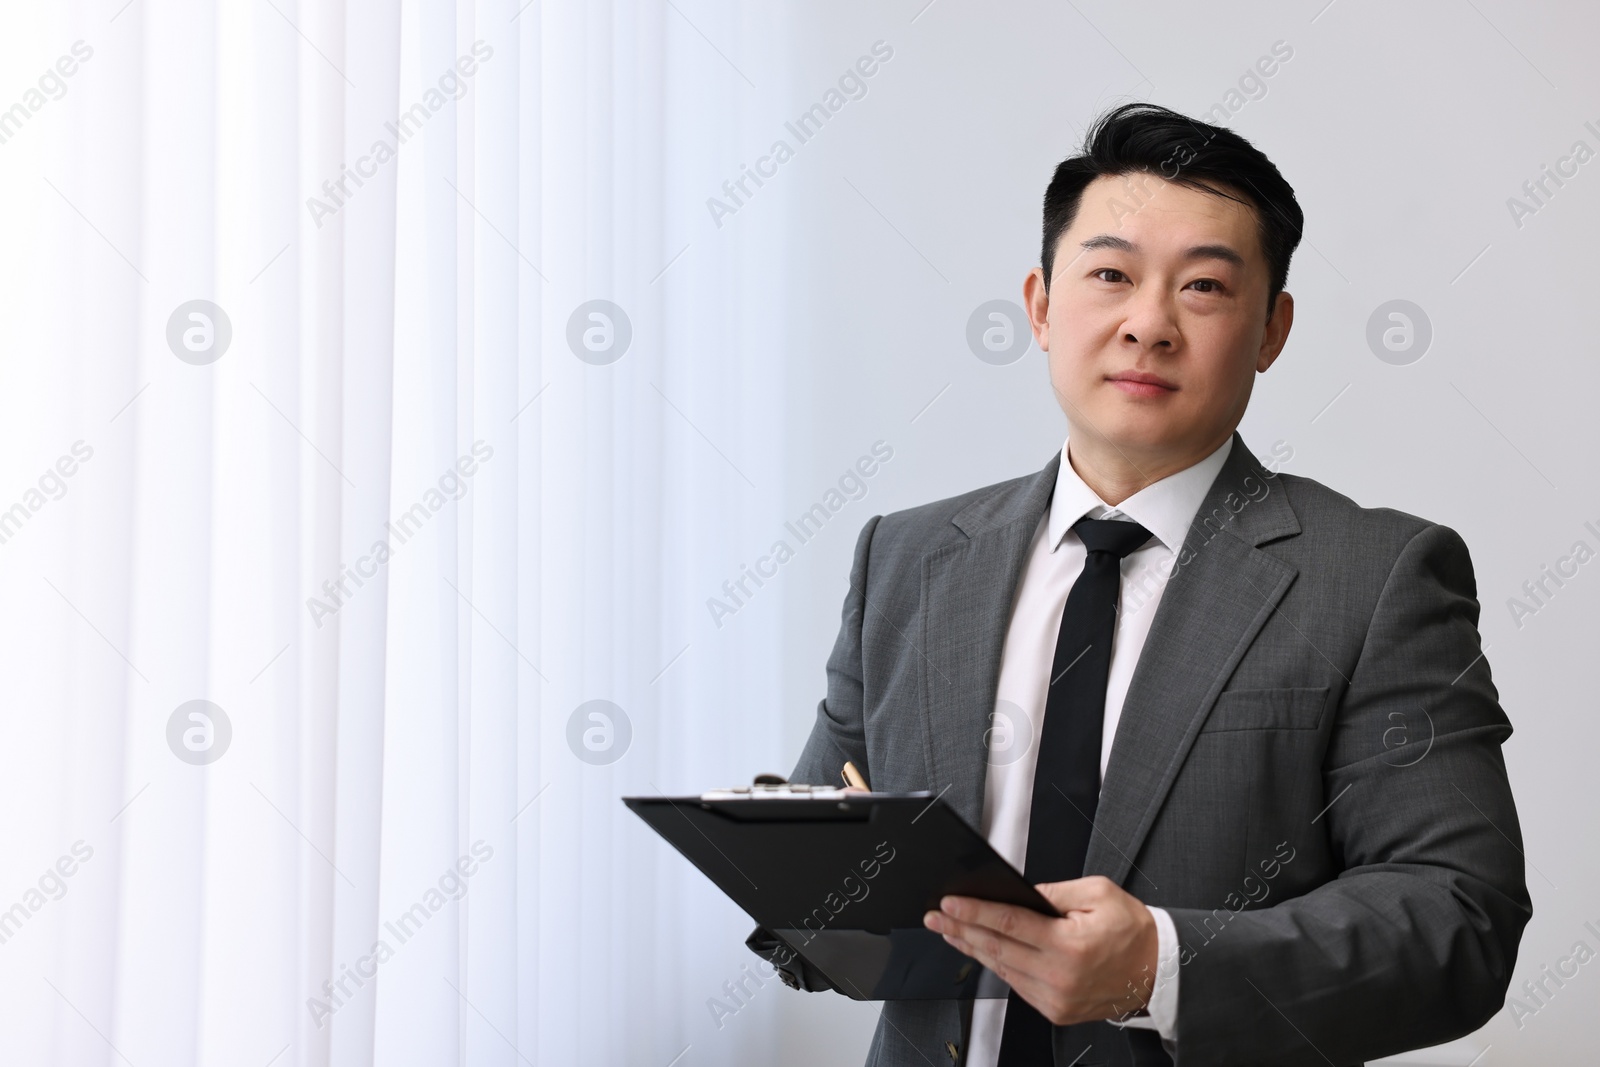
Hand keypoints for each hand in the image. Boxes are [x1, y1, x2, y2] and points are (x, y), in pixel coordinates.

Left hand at [923, 875, 1158, 1025]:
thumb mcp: (1098, 893)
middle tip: (936, 918)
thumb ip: (1055, 891)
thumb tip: (1019, 892)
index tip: (949, 904)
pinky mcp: (1055, 1011)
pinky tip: (983, 952)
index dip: (974, 912)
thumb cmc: (1132, 931)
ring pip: (1002, 970)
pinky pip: (1017, 986)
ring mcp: (1055, 998)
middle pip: (996, 949)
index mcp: (1068, 945)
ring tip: (951, 932)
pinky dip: (998, 967)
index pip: (1008, 923)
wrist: (1156, 971)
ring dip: (973, 949)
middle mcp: (1058, 976)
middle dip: (960, 930)